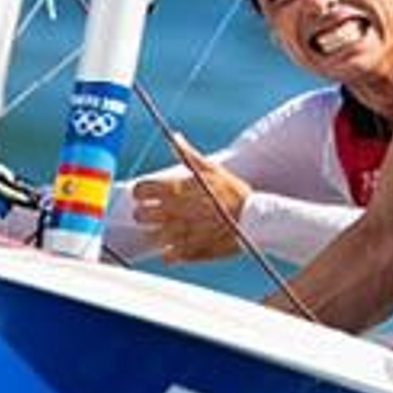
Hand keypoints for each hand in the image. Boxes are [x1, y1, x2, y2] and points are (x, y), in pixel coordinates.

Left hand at [131, 134, 248, 262]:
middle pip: (139, 215)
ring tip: (171, 229)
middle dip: (145, 213)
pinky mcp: (187, 252)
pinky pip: (165, 255)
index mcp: (175, 189)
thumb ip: (188, 154)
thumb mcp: (212, 169)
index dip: (142, 192)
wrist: (253, 220)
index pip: (140, 190)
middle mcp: (172, 212)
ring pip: (149, 236)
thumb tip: (174, 137)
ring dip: (156, 233)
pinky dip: (169, 251)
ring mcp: (178, 234)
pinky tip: (179, 244)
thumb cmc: (233, 193)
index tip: (147, 195)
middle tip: (156, 213)